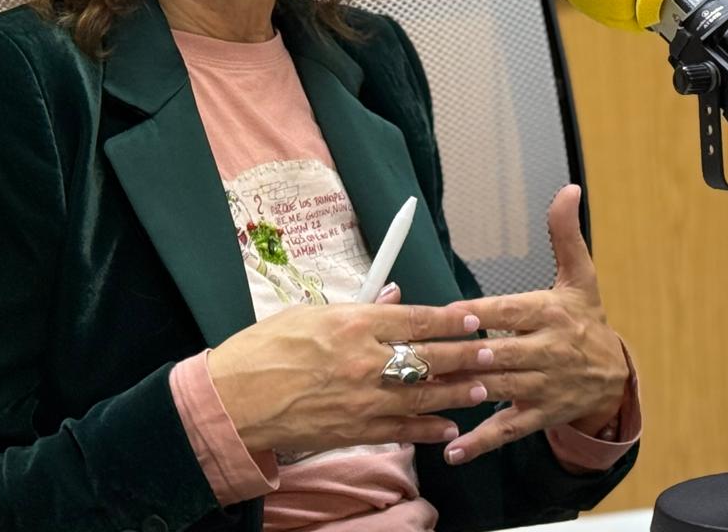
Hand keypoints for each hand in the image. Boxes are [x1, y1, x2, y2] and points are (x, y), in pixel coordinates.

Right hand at [207, 294, 488, 456]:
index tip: (471, 318)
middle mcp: (364, 360)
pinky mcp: (356, 430)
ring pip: (424, 395)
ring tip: (482, 388)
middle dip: (466, 355)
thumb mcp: (307, 314)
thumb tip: (392, 297)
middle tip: (493, 352)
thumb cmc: (262, 351)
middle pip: (429, 356)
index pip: (415, 318)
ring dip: (457, 392)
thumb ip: (356, 307)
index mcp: (352, 323)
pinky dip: (428, 429)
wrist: (235, 401)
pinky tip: (448, 426)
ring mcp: (363, 399)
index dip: (449, 319)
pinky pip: (404, 430)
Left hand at [438, 184, 629, 464]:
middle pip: (496, 354)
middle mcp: (545, 352)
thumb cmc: (584, 320)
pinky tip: (451, 450)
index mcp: (549, 313)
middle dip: (459, 356)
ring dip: (461, 394)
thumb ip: (565, 234)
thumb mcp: (581, 276)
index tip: (452, 315)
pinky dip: (479, 442)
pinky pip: (506, 430)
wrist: (615, 377)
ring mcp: (540, 387)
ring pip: (496, 390)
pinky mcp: (537, 415)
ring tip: (423, 398)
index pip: (510, 312)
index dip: (482, 315)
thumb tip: (568, 189)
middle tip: (419, 358)